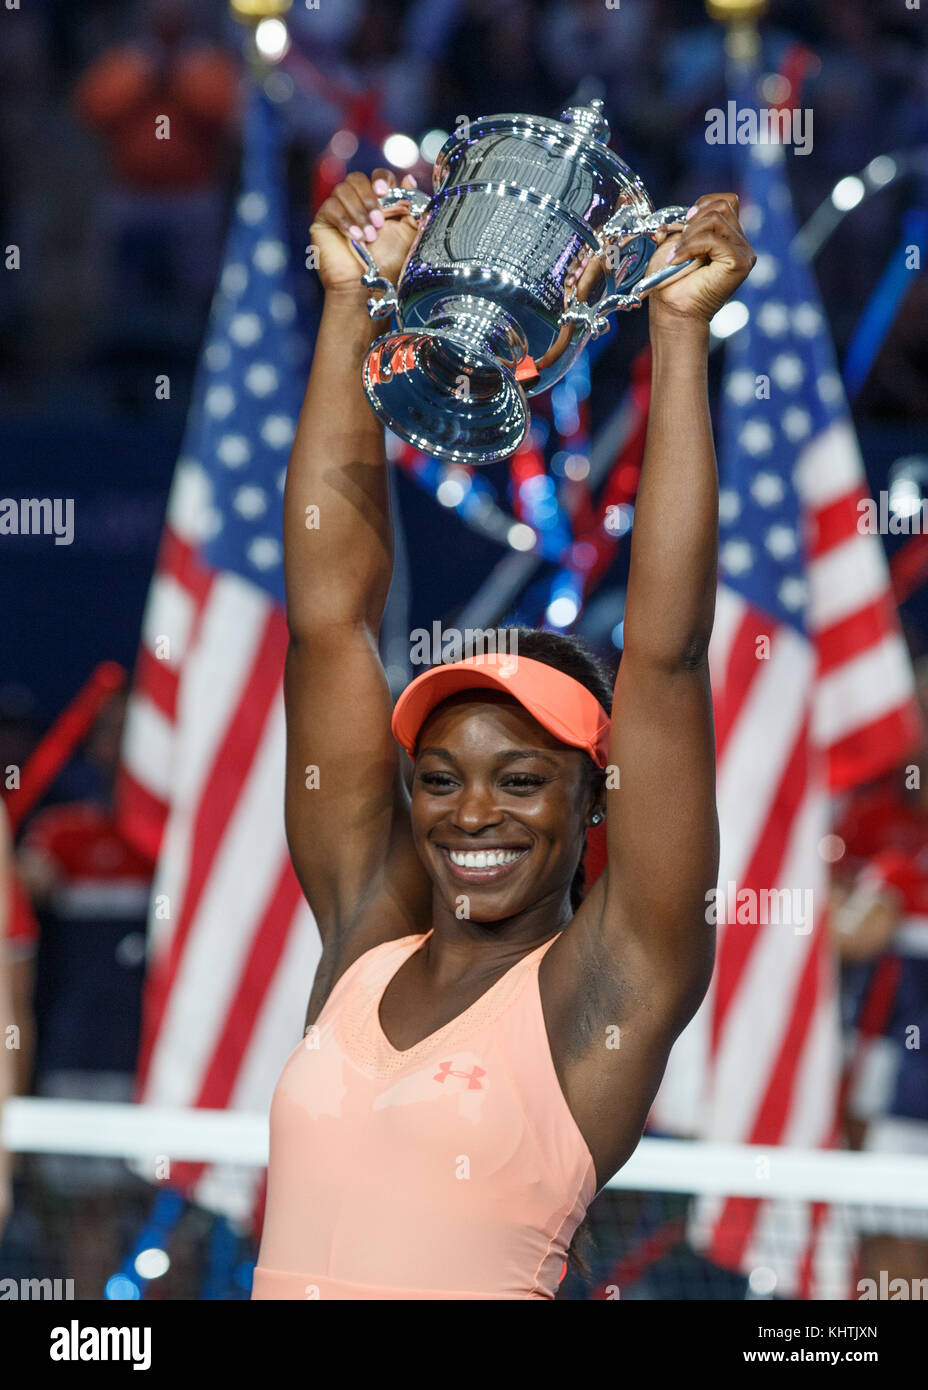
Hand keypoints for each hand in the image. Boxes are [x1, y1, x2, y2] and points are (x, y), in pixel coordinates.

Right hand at [310, 169, 420, 296]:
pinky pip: (330, 207)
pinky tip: (354, 237)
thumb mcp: (408, 233)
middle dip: (368, 198)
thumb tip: (409, 179)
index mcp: (379, 203)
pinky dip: (344, 220)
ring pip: (342, 190)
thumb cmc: (388, 265)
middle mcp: (358, 203)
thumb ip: (411, 206)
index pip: (377, 177)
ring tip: (368, 237)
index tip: (385, 192)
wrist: (368, 287)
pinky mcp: (323, 222)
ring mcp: (339, 211)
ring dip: (358, 212)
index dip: (381, 179)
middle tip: (378, 222)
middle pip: (356, 178)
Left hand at [646, 193, 755, 325]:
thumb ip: (685, 223)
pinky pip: (713, 239)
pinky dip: (689, 247)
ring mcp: (744, 253)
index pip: (726, 201)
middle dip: (693, 221)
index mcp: (729, 236)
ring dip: (689, 235)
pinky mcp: (741, 263)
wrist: (674, 311)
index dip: (703, 204)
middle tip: (678, 244)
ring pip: (717, 218)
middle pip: (722, 205)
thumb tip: (685, 212)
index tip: (684, 224)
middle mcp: (741, 243)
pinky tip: (677, 261)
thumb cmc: (672, 282)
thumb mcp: (676, 243)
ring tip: (676, 255)